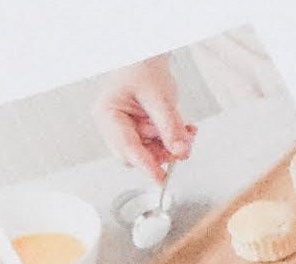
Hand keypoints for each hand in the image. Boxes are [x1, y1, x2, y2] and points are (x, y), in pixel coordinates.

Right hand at [95, 58, 193, 182]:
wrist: (145, 54)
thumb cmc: (143, 67)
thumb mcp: (160, 96)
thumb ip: (170, 126)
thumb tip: (179, 151)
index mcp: (108, 115)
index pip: (127, 147)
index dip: (145, 164)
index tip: (160, 178)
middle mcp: (112, 125)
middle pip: (135, 154)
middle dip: (160, 152)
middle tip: (183, 147)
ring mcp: (123, 128)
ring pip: (147, 150)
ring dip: (169, 145)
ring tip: (187, 132)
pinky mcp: (136, 128)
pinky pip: (153, 142)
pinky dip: (170, 138)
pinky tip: (183, 130)